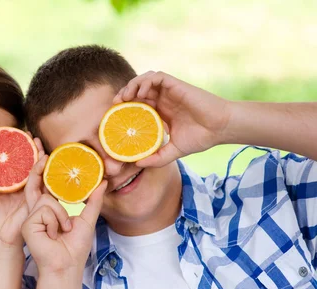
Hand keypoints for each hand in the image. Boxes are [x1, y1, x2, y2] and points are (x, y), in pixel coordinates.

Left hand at [0, 138, 44, 249]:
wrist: (3, 238)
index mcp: (12, 185)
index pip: (18, 164)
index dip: (19, 151)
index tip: (18, 137)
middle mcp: (24, 186)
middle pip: (30, 163)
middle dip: (33, 149)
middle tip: (32, 135)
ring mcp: (31, 192)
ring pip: (38, 170)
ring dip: (40, 155)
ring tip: (39, 143)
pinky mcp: (36, 199)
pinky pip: (40, 182)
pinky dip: (43, 170)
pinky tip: (44, 159)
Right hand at [21, 150, 107, 274]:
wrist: (66, 265)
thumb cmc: (75, 248)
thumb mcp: (87, 219)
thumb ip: (93, 200)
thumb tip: (103, 181)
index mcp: (48, 210)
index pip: (47, 187)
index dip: (43, 170)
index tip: (45, 153)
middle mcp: (37, 212)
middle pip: (41, 186)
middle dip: (38, 167)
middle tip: (42, 150)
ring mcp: (31, 218)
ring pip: (47, 198)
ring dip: (60, 215)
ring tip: (62, 230)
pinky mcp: (27, 224)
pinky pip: (44, 209)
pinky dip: (54, 221)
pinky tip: (52, 234)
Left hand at [113, 71, 231, 167]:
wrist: (220, 128)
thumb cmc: (201, 138)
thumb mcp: (173, 152)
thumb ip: (156, 158)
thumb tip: (137, 164)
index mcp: (161, 113)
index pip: (137, 105)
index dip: (124, 108)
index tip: (114, 116)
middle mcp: (163, 100)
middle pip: (137, 91)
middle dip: (123, 95)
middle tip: (114, 105)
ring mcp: (169, 92)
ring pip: (144, 81)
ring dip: (131, 85)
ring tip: (124, 98)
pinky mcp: (176, 85)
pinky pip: (157, 77)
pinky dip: (145, 81)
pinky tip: (140, 93)